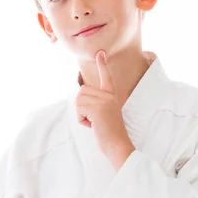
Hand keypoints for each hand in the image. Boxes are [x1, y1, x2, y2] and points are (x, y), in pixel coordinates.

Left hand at [75, 50, 134, 165]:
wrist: (118, 145)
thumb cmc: (109, 134)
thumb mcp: (104, 114)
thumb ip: (96, 103)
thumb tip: (82, 95)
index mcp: (111, 96)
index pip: (107, 77)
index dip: (103, 65)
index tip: (100, 52)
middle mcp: (108, 96)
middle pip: (82, 91)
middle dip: (82, 106)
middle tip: (94, 119)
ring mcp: (103, 101)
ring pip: (79, 100)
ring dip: (82, 114)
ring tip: (95, 123)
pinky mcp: (97, 108)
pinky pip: (79, 109)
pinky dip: (82, 120)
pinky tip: (93, 126)